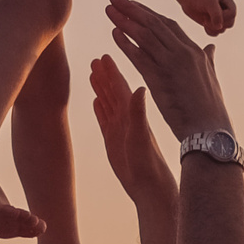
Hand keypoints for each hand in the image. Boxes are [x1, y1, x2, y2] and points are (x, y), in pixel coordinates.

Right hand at [89, 54, 174, 205]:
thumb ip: (138, 113)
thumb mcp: (141, 136)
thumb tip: (139, 88)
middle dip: (104, 75)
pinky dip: (100, 108)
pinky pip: (105, 119)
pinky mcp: (114, 141)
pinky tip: (96, 100)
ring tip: (93, 72)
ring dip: (101, 87)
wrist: (150, 186)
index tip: (104, 56)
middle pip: (113, 91)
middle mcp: (126, 118)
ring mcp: (120, 129)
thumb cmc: (148, 164)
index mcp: (132, 114)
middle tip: (95, 59)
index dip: (112, 72)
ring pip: (108, 102)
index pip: (120, 87)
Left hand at [105, 0, 231, 141]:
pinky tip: (113, 34)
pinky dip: (125, 43)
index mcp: (195, 51)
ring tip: (109, 10)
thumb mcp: (212, 77)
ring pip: (144, 35)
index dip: (148, 13)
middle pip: (154, 23)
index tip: (133, 5)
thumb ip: (208, 59)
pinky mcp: (160, 78)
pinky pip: (138, 55)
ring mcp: (171, 63)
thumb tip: (211, 47)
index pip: (168, 25)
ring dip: (124, 20)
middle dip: (132, 9)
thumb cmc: (211, 109)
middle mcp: (183, 52)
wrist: (210, 130)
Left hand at [178, 0, 237, 36]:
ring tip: (204, 19)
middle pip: (229, 24)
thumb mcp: (209, 2)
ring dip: (212, 27)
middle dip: (217, 23)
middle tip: (206, 18)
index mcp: (228, 2)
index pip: (232, 14)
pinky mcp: (212, 24)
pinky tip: (203, 24)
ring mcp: (219, 18)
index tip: (210, 13)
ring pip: (222, 30)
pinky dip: (209, 31)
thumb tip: (219, 27)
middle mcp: (226, 10)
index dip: (223, 16)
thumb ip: (216, 14)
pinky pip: (215, 33)